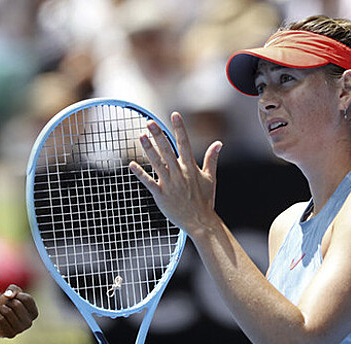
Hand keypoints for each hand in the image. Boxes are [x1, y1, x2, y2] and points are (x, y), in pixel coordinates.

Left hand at [0, 284, 37, 337]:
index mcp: (34, 312)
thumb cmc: (9, 303)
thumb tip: (9, 296)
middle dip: (8, 302)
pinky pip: (1, 319)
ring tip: (4, 312)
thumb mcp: (13, 292)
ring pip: (7, 312)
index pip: (27, 299)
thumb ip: (13, 289)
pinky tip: (1, 319)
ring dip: (2, 309)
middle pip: (17, 305)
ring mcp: (20, 330)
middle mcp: (29, 323)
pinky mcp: (10, 334)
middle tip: (8, 306)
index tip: (15, 298)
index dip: (17, 295)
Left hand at [129, 112, 221, 235]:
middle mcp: (179, 173)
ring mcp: (170, 184)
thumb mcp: (211, 178)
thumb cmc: (205, 200)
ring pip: (157, 163)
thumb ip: (212, 159)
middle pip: (167, 150)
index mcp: (191, 167)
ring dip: (148, 149)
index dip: (179, 128)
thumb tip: (219, 143)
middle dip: (158, 135)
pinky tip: (131, 165)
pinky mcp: (161, 195)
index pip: (184, 143)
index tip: (174, 114)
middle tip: (149, 122)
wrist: (200, 222)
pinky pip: (149, 182)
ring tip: (140, 136)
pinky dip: (140, 174)